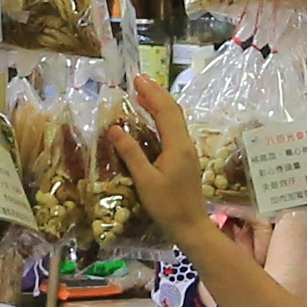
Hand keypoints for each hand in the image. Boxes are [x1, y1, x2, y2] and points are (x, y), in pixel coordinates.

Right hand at [102, 80, 213, 240]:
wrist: (191, 226)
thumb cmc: (168, 206)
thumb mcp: (145, 181)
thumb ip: (131, 153)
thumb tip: (115, 128)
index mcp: (177, 146)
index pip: (165, 111)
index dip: (151, 94)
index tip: (137, 80)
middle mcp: (185, 144)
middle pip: (173, 111)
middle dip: (156, 94)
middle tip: (139, 80)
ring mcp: (187, 152)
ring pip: (175, 120)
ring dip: (160, 105)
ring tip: (144, 94)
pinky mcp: (185, 160)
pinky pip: (174, 131)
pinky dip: (162, 119)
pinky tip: (152, 120)